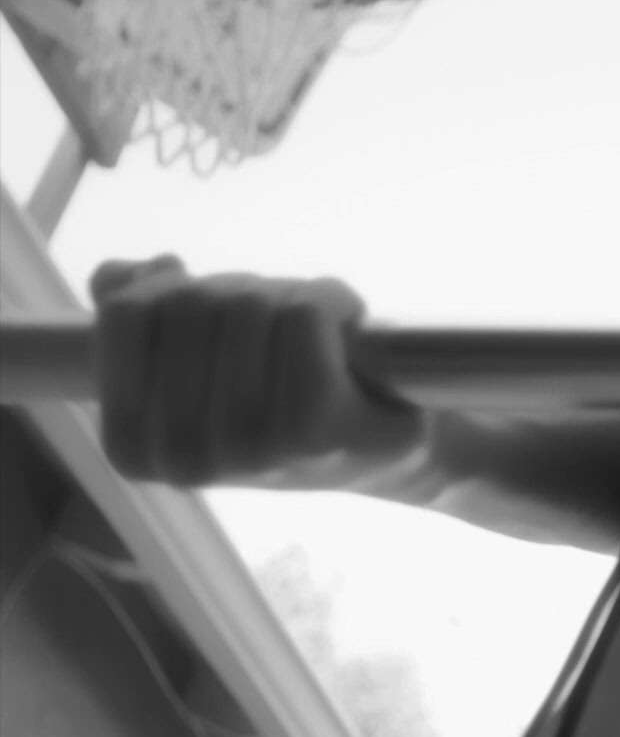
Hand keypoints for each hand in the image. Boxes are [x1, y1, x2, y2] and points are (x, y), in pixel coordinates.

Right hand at [89, 255, 424, 488]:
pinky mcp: (313, 432)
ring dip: (288, 295)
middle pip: (190, 302)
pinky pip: (301, 318)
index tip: (212, 317)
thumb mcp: (197, 352)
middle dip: (238, 291)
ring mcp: (248, 454)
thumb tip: (119, 277)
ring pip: (246, 305)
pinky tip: (343, 331)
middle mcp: (184, 460)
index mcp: (135, 447)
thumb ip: (140, 314)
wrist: (384, 437)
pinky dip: (328, 302)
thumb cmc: (283, 390)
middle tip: (277, 320)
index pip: (127, 312)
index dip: (171, 288)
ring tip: (313, 330)